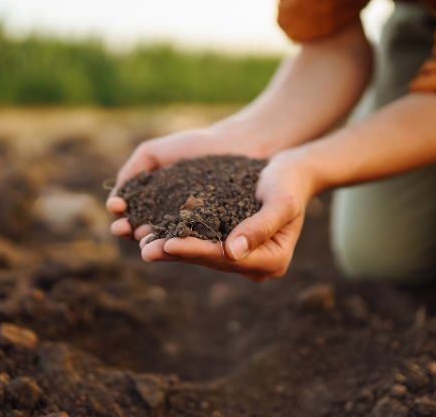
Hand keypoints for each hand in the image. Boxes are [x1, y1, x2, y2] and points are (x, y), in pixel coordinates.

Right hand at [106, 125, 262, 239]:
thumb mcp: (153, 153)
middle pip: (143, 230)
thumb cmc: (194, 147)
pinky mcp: (213, 234)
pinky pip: (194, 240)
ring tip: (141, 238)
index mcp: (154, 203)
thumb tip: (116, 198)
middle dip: (130, 230)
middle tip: (122, 228)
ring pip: (165, 239)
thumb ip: (132, 170)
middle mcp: (169, 220)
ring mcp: (191, 229)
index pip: (131, 214)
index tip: (116, 208)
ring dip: (150, 241)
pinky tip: (169, 239)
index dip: (121, 214)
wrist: (235, 145)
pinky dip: (180, 242)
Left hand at [139, 150, 315, 281]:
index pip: (226, 258)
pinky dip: (179, 237)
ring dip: (171, 249)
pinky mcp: (230, 243)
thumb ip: (260, 226)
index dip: (196, 251)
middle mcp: (256, 264)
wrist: (292, 172)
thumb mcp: (281, 201)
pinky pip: (201, 242)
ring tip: (143, 243)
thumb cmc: (290, 182)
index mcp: (273, 260)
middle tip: (145, 250)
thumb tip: (232, 252)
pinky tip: (154, 232)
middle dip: (176, 253)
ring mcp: (242, 256)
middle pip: (210, 260)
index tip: (169, 244)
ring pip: (201, 254)